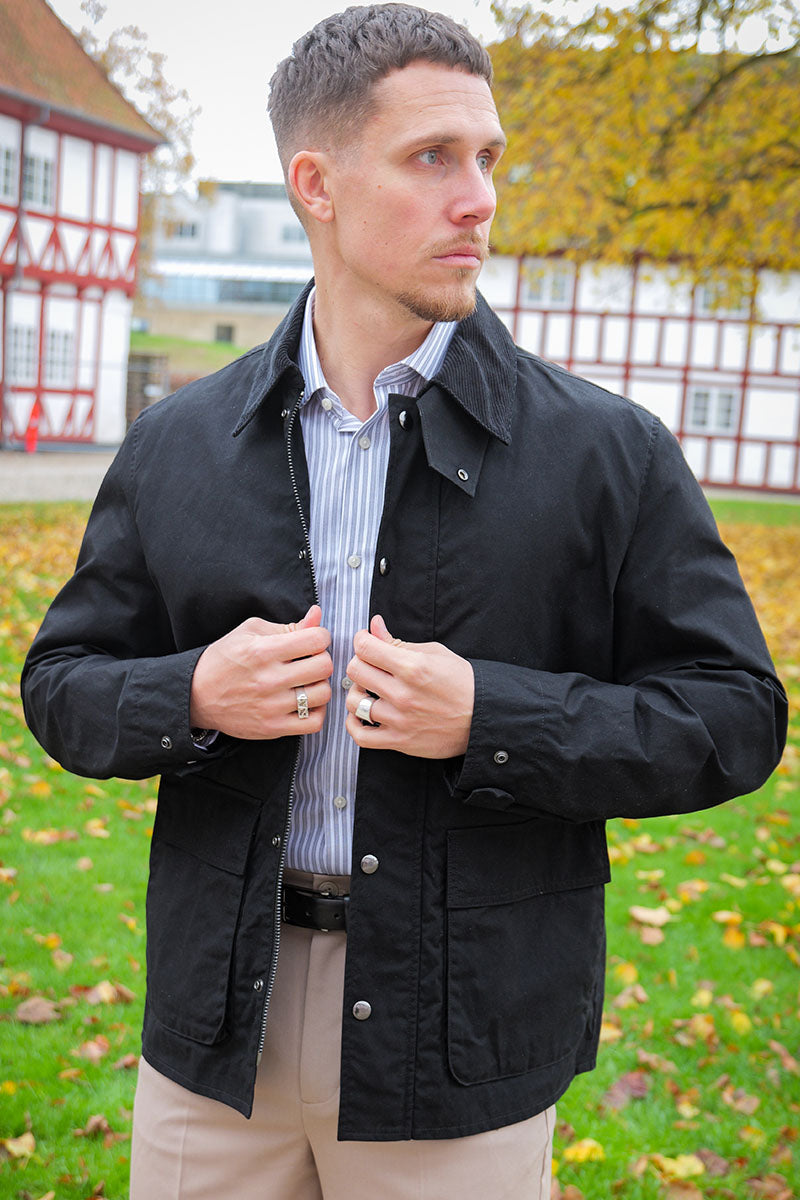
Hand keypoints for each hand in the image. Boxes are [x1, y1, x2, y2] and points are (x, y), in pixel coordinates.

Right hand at [190, 605, 332, 739]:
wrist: (196, 695)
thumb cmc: (224, 660)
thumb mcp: (249, 632)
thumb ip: (287, 626)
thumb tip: (316, 615)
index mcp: (263, 651)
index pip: (315, 639)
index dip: (320, 636)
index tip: (313, 640)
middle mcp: (268, 679)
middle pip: (324, 666)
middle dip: (322, 659)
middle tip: (310, 660)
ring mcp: (271, 706)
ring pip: (323, 694)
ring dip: (320, 685)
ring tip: (307, 681)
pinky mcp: (272, 728)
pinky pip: (314, 723)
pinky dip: (317, 711)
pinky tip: (306, 702)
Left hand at [345, 614, 473, 758]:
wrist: (483, 717)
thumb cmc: (461, 682)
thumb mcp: (434, 653)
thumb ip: (398, 642)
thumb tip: (374, 625)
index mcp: (413, 667)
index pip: (365, 647)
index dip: (362, 639)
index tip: (366, 641)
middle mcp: (403, 693)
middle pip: (355, 671)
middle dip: (359, 662)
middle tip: (369, 665)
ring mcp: (400, 719)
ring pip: (354, 702)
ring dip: (357, 692)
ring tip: (368, 690)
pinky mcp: (400, 741)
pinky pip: (361, 736)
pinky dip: (352, 725)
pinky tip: (360, 715)